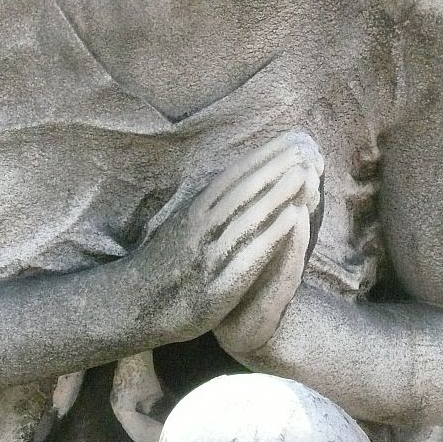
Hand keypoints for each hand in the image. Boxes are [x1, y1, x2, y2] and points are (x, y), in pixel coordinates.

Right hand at [137, 131, 322, 345]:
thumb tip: (241, 180)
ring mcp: (208, 255)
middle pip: (244, 190)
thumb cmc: (165, 263)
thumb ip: (210, 204)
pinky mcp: (216, 287)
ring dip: (277, 195)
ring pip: (247, 218)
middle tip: (307, 147)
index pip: (236, 175)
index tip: (294, 136)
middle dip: (277, 167)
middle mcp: (202, 226)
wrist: (135, 305)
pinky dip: (270, 236)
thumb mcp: (183, 224)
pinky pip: (247, 256)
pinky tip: (292, 222)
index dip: (266, 154)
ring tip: (304, 174)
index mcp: (196, 210)